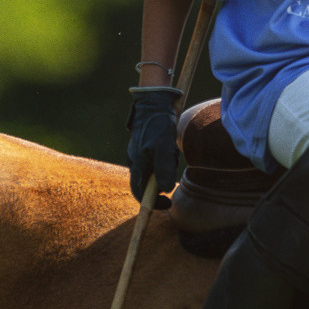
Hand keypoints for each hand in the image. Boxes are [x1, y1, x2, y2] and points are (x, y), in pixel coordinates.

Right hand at [125, 88, 183, 207]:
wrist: (154, 103)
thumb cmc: (158, 126)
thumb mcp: (163, 149)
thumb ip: (164, 170)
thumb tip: (165, 189)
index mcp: (137, 164)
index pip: (140, 193)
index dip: (152, 203)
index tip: (168, 204)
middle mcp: (136, 161)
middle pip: (149, 183)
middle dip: (162, 180)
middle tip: (172, 166)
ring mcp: (140, 154)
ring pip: (154, 171)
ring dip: (166, 167)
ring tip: (171, 150)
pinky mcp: (146, 147)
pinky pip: (157, 160)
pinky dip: (166, 158)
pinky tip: (170, 146)